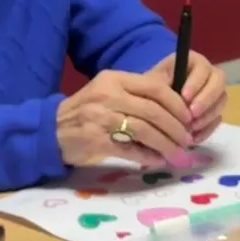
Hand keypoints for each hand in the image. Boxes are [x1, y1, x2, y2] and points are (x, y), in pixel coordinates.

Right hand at [56, 70, 194, 166]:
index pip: (155, 88)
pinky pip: (129, 149)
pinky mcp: (95, 141)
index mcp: (115, 80)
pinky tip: (157, 160)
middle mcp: (108, 95)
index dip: (177, 105)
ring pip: (144, 130)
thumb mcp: (108, 94)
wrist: (50, 130)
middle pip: (153, 111)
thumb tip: (177, 113)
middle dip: (176, 128)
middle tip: (187, 141)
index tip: (189, 119)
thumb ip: (137, 97)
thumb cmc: (86, 112)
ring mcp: (100, 118)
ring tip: (177, 154)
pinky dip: (147, 156)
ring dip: (166, 144)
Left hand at [151, 50, 227, 143]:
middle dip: (206, 99)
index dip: (196, 82)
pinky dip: (207, 129)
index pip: (203, 67)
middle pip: (219, 82)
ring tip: (190, 128)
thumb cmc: (148, 92)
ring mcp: (212, 95)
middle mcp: (207, 76)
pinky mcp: (213, 112)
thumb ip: (166, 87)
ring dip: (208, 115)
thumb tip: (180, 99)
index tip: (184, 97)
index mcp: (192, 63)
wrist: (147, 110)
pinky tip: (194, 137)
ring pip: (221, 101)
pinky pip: (218, 119)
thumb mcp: (152, 85)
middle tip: (192, 114)